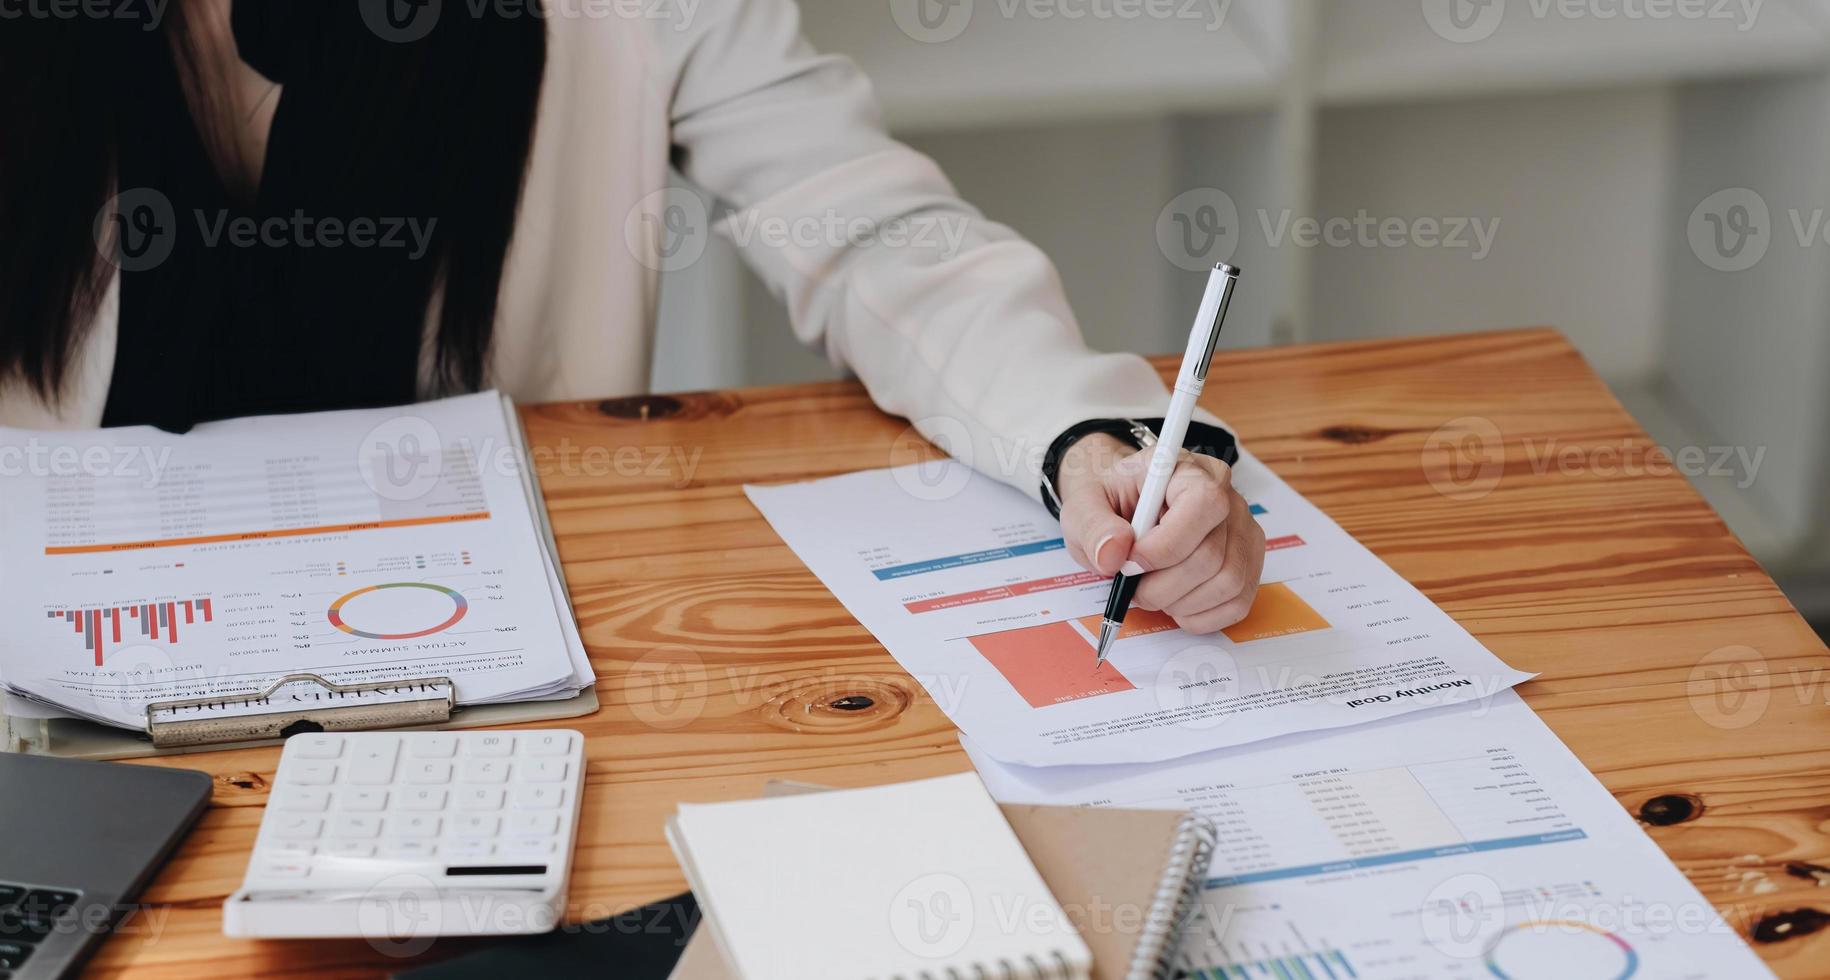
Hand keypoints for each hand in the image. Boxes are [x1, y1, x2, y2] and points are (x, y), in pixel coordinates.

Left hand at [1055, 434, 1265, 633]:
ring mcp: (1243, 532)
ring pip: (1227, 583)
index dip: (1166, 546)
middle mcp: (1228, 498)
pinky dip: (1199, 616)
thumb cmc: (1110, 502)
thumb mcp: (1084, 505)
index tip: (1130, 563)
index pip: (1203, 504)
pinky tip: (1174, 601)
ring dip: (1179, 602)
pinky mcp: (1247, 564)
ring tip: (1151, 590)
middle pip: (1212, 556)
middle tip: (1131, 585)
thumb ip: (1093, 526)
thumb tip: (1114, 554)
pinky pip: (1237, 603)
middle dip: (1162, 585)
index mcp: (1189, 470)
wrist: (1124, 508)